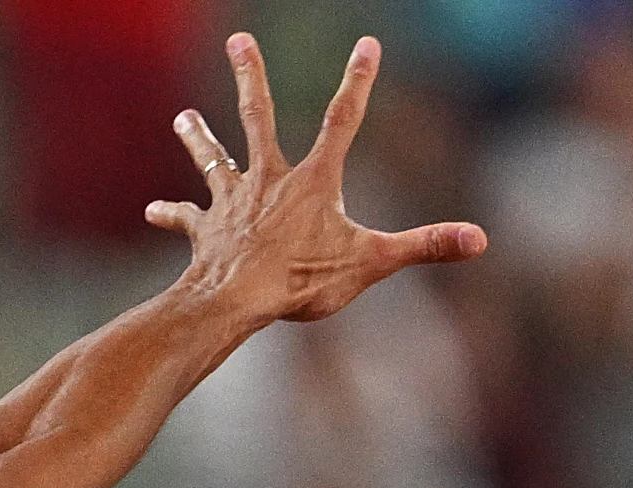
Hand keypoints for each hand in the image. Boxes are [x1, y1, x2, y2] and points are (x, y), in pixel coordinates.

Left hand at [147, 34, 485, 327]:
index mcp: (312, 181)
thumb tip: (480, 240)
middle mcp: (268, 180)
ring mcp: (233, 203)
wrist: (235, 302)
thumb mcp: (372, 262)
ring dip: (198, 137)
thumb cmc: (301, 282)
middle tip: (239, 40)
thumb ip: (426, 246)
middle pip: (258, 117)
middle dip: (251, 76)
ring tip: (182, 116)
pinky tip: (151, 210)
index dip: (359, 81)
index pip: (343, 120)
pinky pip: (187, 219)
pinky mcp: (207, 231)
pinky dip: (171, 213)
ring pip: (214, 160)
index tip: (367, 44)